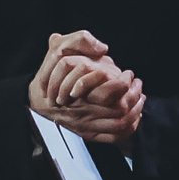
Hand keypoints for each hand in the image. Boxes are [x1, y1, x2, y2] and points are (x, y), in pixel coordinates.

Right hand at [31, 32, 144, 149]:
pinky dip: (126, 129)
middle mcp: (85, 110)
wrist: (38, 101)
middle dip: (134, 97)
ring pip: (119, 124)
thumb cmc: (50, 75)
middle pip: (120, 108)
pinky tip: (133, 118)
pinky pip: (113, 137)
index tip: (129, 74)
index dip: (126, 83)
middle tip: (139, 86)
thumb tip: (102, 47)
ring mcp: (86, 125)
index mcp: (81, 90)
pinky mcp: (87, 134)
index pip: (113, 90)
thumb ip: (79, 42)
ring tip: (140, 100)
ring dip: (134, 113)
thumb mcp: (60, 50)